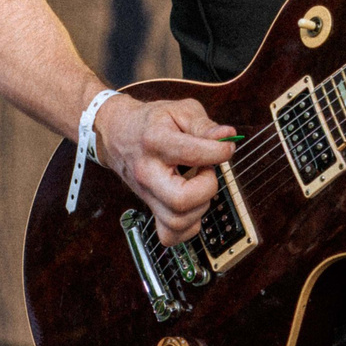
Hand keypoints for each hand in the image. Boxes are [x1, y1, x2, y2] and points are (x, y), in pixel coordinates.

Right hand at [94, 94, 238, 245]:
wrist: (118, 133)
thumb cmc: (152, 122)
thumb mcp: (180, 110)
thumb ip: (204, 125)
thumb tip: (227, 136)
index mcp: (156, 141)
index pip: (193, 153)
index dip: (219, 151)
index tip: (226, 147)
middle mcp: (148, 172)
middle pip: (181, 199)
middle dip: (207, 187)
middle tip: (206, 171)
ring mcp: (146, 194)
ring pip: (178, 222)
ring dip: (200, 206)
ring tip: (198, 183)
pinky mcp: (149, 208)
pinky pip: (170, 235)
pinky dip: (189, 226)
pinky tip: (192, 205)